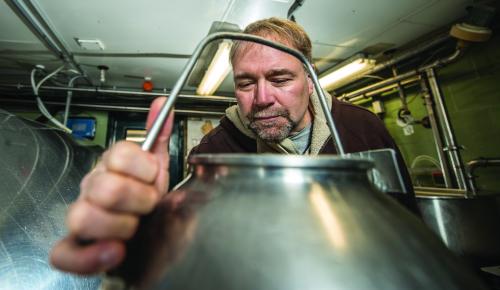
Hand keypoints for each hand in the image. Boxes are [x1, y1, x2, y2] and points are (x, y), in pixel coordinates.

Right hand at [50, 97, 173, 273]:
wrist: (151, 237)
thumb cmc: (149, 203)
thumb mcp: (158, 169)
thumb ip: (158, 136)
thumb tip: (160, 104)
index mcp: (111, 167)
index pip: (120, 154)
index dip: (145, 169)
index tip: (155, 179)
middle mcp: (92, 189)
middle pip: (105, 187)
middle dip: (139, 200)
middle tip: (148, 206)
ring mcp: (81, 217)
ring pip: (82, 217)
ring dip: (120, 226)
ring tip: (134, 228)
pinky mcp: (76, 247)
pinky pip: (64, 252)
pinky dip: (91, 255)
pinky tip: (115, 250)